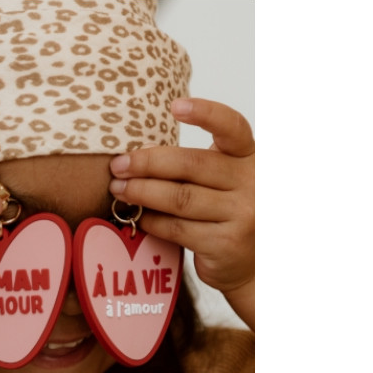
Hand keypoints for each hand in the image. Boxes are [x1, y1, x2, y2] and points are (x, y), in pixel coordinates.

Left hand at [108, 98, 253, 328]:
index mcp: (250, 159)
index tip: (175, 106)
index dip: (205, 113)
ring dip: (142, 192)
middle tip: (118, 165)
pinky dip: (151, 220)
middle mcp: (252, 184)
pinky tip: (137, 216)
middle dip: (147, 163)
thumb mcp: (223, 182)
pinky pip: (176, 228)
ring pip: (179, 198)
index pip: (232, 127)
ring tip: (118, 189)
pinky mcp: (225, 244)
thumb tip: (140, 152)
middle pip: (191, 165)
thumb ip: (194, 166)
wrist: (253, 265)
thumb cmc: (227, 214)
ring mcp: (242, 215)